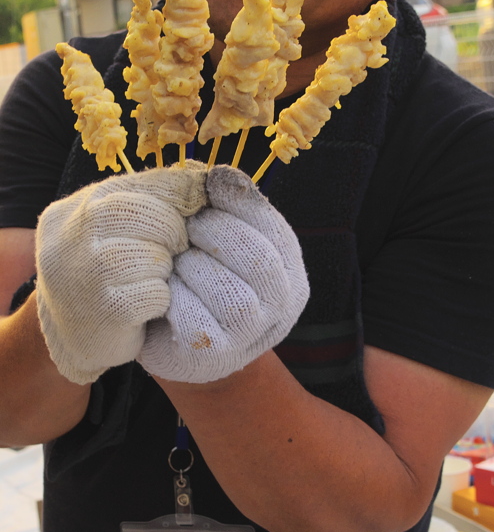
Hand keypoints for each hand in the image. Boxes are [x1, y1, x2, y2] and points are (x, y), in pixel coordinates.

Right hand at [35, 164, 207, 384]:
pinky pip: (155, 293)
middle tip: (176, 248)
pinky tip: (148, 303)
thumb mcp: (118, 224)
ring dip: (164, 268)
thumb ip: (153, 197)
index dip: (186, 194)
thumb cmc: (105, 270)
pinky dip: (160, 299)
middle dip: (173, 233)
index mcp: (85, 203)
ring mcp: (87, 271)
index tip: (200, 206)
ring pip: (155, 256)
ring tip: (155, 276)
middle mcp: (77, 232)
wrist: (71, 335)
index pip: (152, 182)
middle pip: (154, 217)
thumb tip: (206, 176)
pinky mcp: (105, 309)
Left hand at [139, 165, 308, 383]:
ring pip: (229, 292)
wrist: (172, 339)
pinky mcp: (216, 357)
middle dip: (216, 233)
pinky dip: (175, 298)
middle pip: (258, 260)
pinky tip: (166, 292)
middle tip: (187, 225)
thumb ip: (225, 209)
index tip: (211, 182)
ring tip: (175, 260)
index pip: (274, 229)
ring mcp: (252, 335)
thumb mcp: (219, 240)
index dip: (241, 201)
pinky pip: (196, 318)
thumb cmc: (198, 278)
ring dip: (193, 267)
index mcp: (289, 270)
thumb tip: (222, 174)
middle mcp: (281, 305)